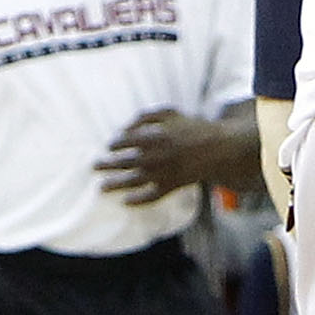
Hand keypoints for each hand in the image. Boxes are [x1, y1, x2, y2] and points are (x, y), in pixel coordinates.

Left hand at [95, 108, 232, 203]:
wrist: (220, 148)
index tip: (109, 147)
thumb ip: (145, 117)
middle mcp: (156, 156)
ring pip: (134, 181)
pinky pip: (152, 196)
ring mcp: (164, 173)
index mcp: (155, 137)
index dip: (114, 144)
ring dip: (116, 185)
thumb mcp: (170, 113)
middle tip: (94, 166)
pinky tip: (126, 202)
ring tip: (102, 187)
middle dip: (107, 165)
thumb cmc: (194, 128)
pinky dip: (138, 201)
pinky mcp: (172, 185)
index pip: (125, 141)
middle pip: (125, 162)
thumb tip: (123, 128)